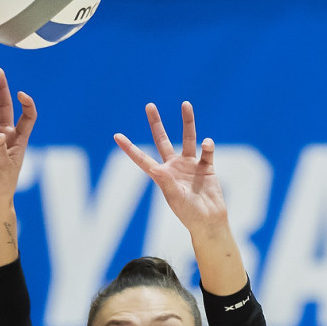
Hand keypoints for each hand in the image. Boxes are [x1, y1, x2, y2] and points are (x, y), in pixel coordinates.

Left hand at [114, 102, 227, 237]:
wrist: (210, 221)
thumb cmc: (189, 214)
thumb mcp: (174, 198)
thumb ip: (166, 182)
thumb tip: (155, 168)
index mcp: (162, 175)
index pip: (142, 159)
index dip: (130, 148)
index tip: (117, 136)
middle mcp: (174, 167)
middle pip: (163, 140)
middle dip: (156, 124)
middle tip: (149, 106)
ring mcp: (190, 165)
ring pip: (188, 138)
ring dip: (187, 122)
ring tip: (186, 104)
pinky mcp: (206, 167)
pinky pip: (207, 151)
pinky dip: (208, 145)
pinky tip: (207, 145)